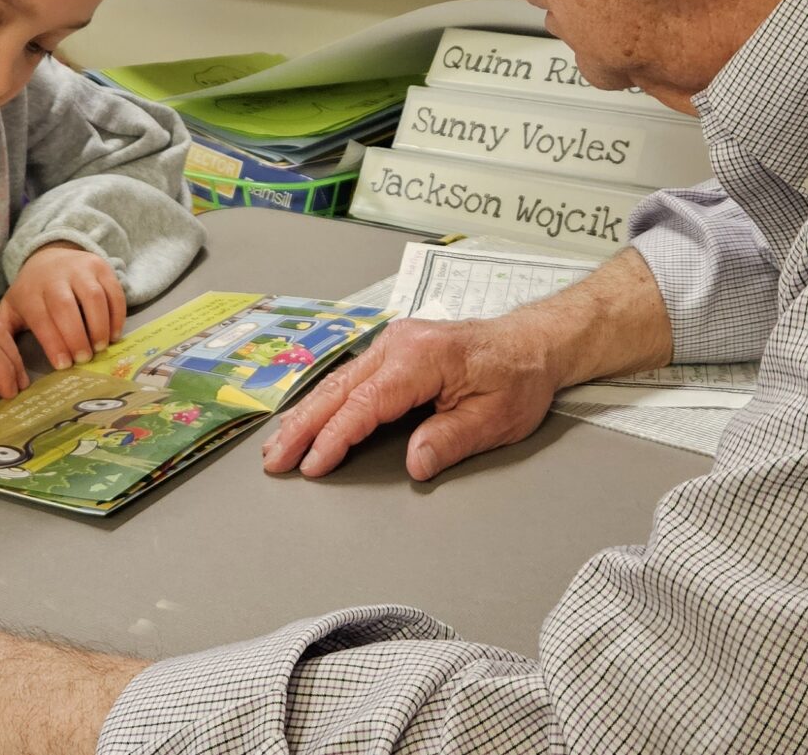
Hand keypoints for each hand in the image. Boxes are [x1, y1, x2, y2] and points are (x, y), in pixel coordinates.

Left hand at [0, 242, 127, 368]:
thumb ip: (4, 330)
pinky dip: (117, 315)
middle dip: (76, 337)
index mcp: (30, 291)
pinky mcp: (101, 266)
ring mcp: (81, 268)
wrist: (50, 254)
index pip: (41, 318)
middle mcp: (55, 276)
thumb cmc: (32, 290)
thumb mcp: (12, 306)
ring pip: (93, 297)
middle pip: (66, 307)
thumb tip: (0, 359)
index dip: (53, 343)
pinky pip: (113, 291)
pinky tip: (114, 334)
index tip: (63, 365)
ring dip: (99, 326)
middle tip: (83, 359)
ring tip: (100, 347)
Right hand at [261, 315, 566, 482]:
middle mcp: (400, 344)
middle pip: (339, 389)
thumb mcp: (496, 418)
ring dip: (306, 414)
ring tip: (277, 444)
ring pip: (338, 381)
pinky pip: (350, 377)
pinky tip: (306, 419)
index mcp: (423, 357)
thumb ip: (451, 439)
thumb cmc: (518, 377)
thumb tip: (415, 464)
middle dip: (303, 426)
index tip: (314, 464)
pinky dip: (324, 401)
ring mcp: (394, 344)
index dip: (336, 436)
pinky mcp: (393, 351)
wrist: (532, 344)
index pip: (366, 402)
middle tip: (275, 459)